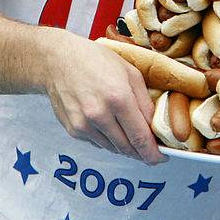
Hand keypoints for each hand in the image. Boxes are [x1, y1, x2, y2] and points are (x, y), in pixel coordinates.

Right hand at [39, 28, 164, 164]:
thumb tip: (153, 126)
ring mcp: (83, 125)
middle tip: (151, 152)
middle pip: (127, 148)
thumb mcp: (130, 73)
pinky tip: (110, 125)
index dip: (153, 153)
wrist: (58, 61)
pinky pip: (97, 142)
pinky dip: (108, 139)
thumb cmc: (97, 61)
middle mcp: (99, 115)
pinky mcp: (73, 130)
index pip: (140, 137)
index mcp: (119, 98)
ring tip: (131, 135)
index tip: (161, 158)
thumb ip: (144, 101)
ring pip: (112, 148)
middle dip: (141, 153)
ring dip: (125, 146)